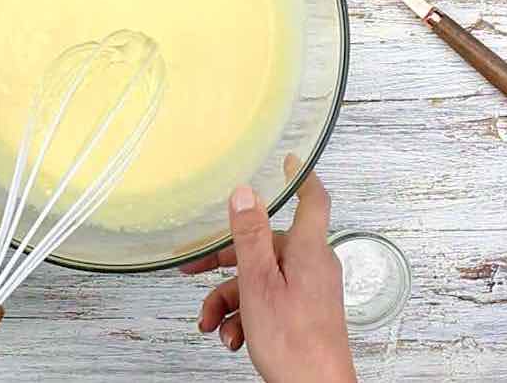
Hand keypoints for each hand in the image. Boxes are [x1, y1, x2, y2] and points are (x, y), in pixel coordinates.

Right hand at [182, 156, 355, 382]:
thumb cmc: (295, 344)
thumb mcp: (259, 284)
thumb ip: (250, 237)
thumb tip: (245, 193)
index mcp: (308, 251)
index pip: (312, 199)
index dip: (300, 176)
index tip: (288, 161)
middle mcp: (312, 267)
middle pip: (265, 247)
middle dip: (226, 264)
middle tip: (194, 268)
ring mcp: (309, 292)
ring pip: (260, 280)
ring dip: (229, 301)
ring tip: (213, 325)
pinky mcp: (303, 314)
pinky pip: (268, 302)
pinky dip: (244, 317)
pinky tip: (231, 337)